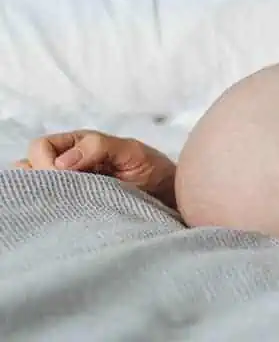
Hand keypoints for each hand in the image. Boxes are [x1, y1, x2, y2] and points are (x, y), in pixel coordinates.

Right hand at [14, 130, 176, 205]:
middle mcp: (67, 165)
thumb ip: (98, 147)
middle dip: (41, 179)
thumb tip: (62, 163)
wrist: (168, 195)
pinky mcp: (73, 208)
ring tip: (68, 202)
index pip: (40, 147)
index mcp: (78, 145)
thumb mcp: (130, 151)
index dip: (45, 161)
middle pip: (28, 167)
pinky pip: (49, 210)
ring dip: (44, 195)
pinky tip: (67, 215)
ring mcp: (69, 187)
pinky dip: (51, 211)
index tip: (66, 175)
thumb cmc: (151, 169)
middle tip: (67, 191)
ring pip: (35, 190)